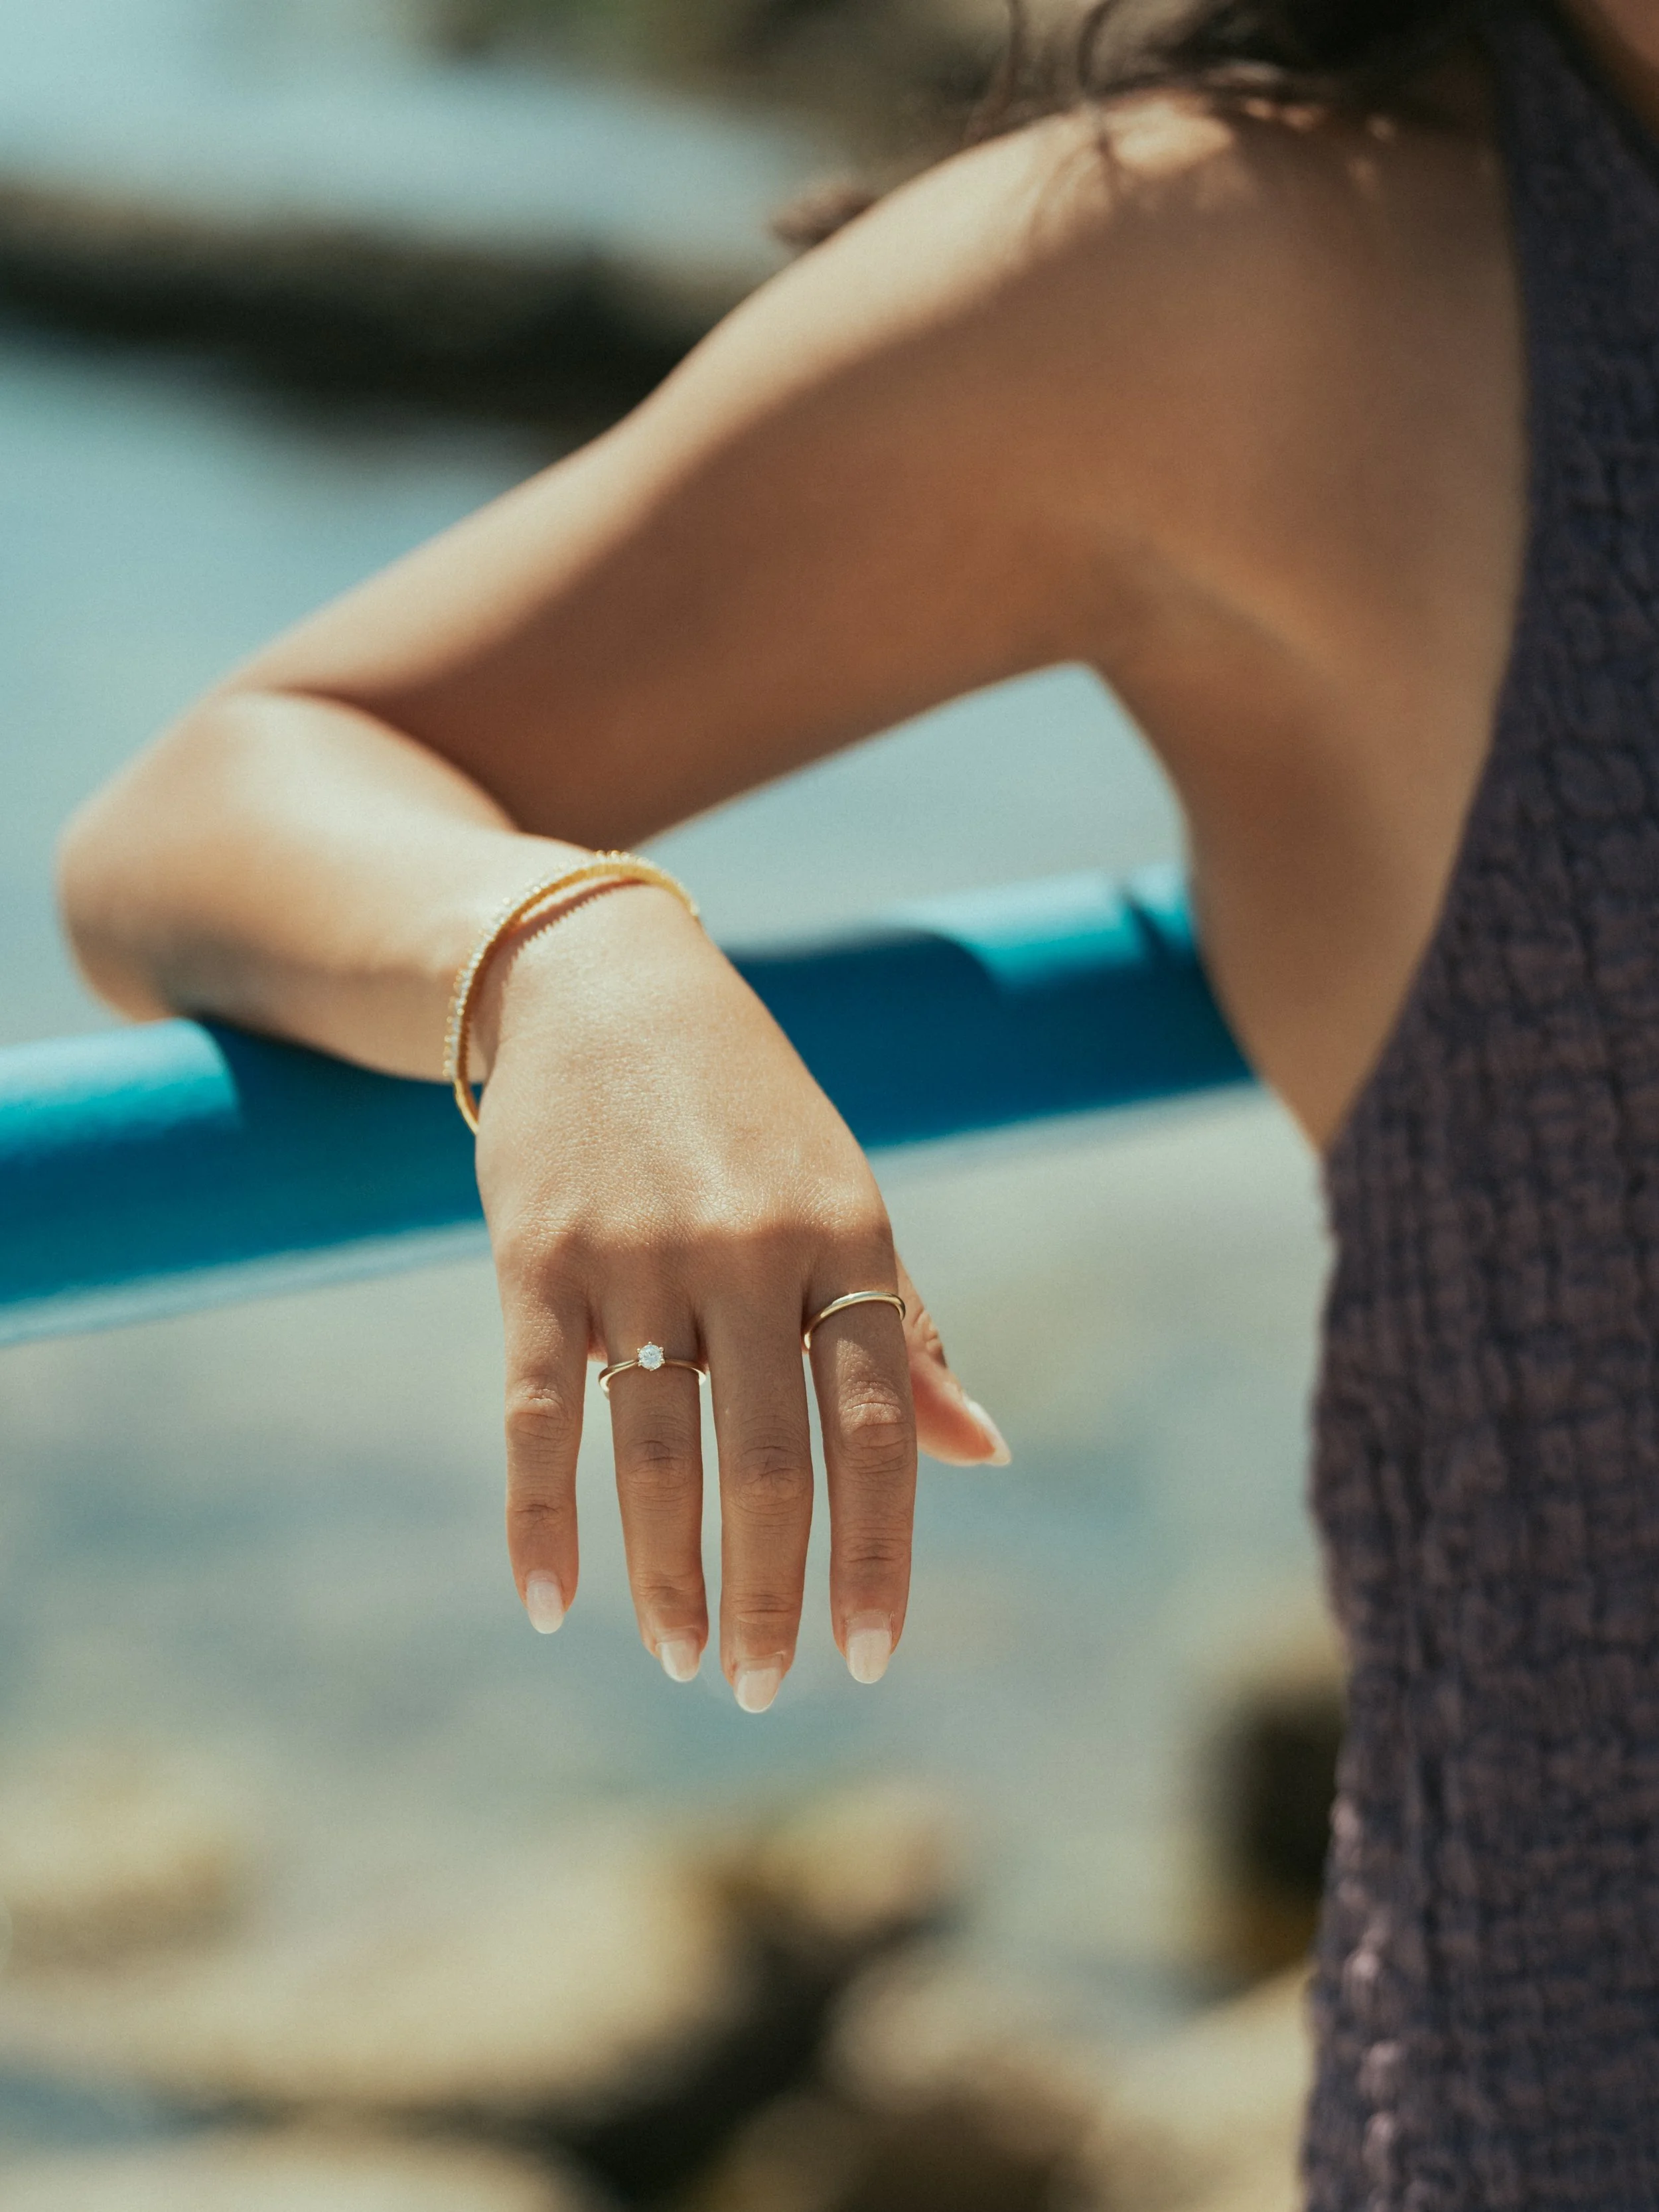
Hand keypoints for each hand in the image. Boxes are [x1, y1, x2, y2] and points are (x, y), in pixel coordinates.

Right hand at [471, 882, 1009, 1709]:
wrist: (599, 982)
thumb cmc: (745, 1109)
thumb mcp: (843, 1193)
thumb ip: (904, 1321)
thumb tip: (983, 1451)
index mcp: (845, 1234)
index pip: (878, 1427)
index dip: (877, 1552)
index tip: (872, 1656)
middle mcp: (747, 1250)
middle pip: (772, 1460)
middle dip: (774, 1592)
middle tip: (766, 1691)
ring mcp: (636, 1254)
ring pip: (657, 1453)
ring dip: (668, 1577)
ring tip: (681, 1659)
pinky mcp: (535, 1257)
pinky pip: (537, 1414)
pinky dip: (540, 1519)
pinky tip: (551, 1602)